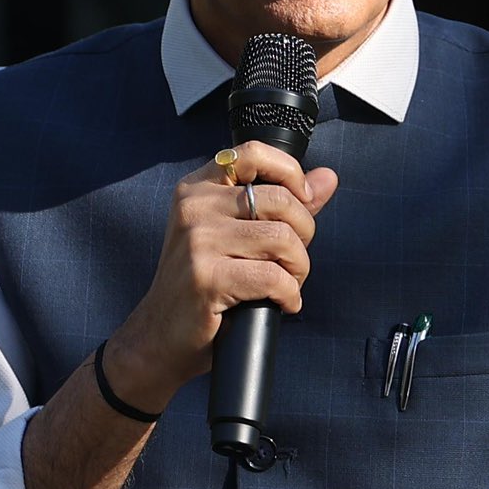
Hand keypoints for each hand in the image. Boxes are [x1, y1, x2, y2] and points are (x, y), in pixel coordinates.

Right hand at [104, 142, 337, 408]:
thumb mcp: (236, 236)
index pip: (253, 153)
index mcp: (197, 188)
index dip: (290, 173)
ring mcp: (197, 240)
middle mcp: (193, 206)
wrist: (160, 336)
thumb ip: (282, 205)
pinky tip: (282, 303)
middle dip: (303, 235)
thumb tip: (328, 178)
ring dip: (298, 269)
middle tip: (292, 262)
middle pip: (281, 201)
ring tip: (287, 284)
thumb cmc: (204, 284)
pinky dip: (289, 295)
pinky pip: (273, 277)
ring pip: (282, 239)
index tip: (301, 202)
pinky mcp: (205, 277)